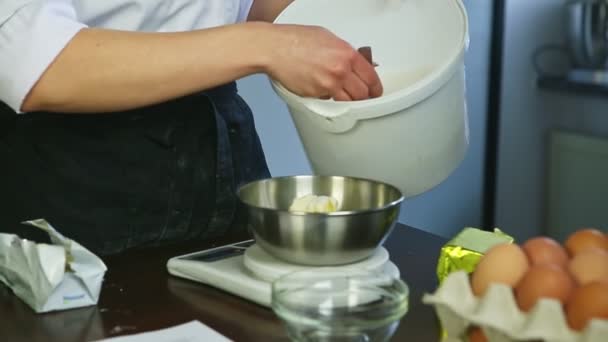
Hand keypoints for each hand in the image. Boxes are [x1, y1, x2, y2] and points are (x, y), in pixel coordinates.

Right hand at [263, 24, 382, 100]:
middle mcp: (340, 71)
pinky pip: (328, 102)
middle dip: (363, 96)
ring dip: (348, 101)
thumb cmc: (297, 40)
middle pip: (362, 94)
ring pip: (348, 102)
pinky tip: (323, 88)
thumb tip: (357, 63)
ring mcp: (327, 85)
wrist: (275, 48)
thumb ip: (346, 53)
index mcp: (347, 55)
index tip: (375, 91)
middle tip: (361, 96)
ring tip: (342, 94)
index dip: (376, 88)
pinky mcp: (315, 95)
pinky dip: (329, 98)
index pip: (371, 77)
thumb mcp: (329, 38)